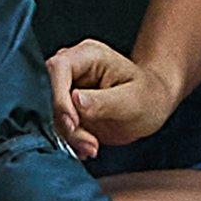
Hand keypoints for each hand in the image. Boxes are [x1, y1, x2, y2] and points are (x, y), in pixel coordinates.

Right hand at [47, 37, 171, 162]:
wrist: (151, 105)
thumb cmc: (148, 95)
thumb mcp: (132, 100)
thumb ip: (104, 101)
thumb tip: (75, 100)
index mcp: (88, 55)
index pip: (57, 69)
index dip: (59, 97)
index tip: (73, 123)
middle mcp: (73, 68)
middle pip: (48, 93)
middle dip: (66, 123)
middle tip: (89, 142)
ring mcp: (67, 88)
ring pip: (51, 113)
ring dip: (69, 136)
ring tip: (93, 146)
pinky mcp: (66, 107)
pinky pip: (57, 125)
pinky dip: (70, 140)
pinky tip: (87, 146)